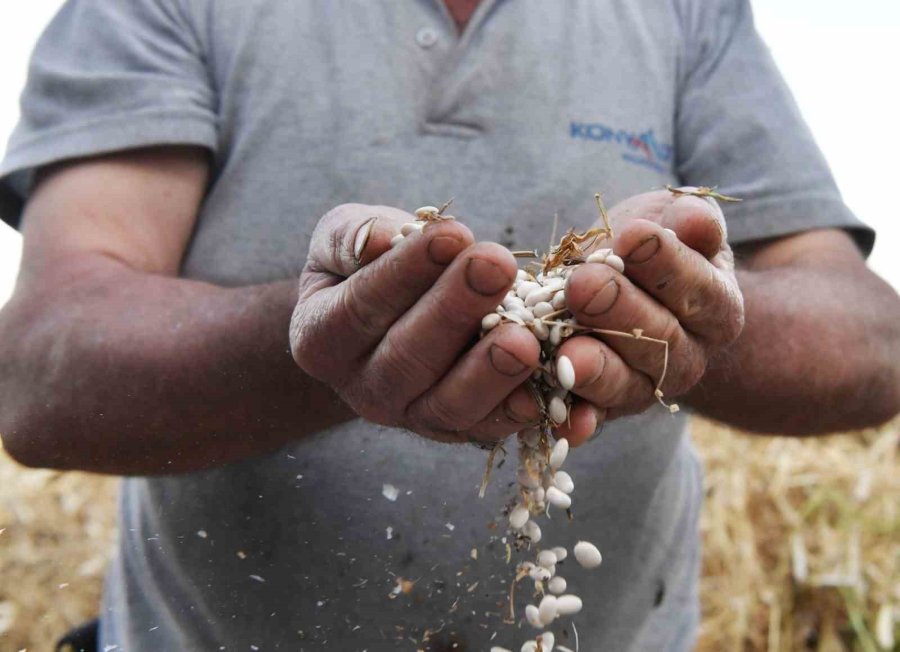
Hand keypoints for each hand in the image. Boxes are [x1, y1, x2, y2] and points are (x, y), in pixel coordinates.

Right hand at [289, 204, 541, 443]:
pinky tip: (546, 388)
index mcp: (320, 338)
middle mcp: (360, 389)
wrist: (391, 314)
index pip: (361, 304)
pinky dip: (517, 411)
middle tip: (496, 265)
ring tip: (525, 336)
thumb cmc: (366, 266)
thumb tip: (381, 240)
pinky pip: (486, 428)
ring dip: (489, 370)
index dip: (406, 271)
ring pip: (448, 403)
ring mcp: (409, 416)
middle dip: (455, 309)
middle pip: (407, 357)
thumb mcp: (343, 240)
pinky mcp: (455, 430)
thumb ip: (353, 236)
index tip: (452, 233)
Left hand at [556, 189, 744, 444]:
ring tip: (568, 355)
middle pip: (659, 341)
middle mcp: (688, 358)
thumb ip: (688, 220)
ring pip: (624, 385)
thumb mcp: (672, 220)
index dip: (667, 263)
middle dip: (619, 310)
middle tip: (585, 284)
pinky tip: (563, 424)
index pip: (697, 289)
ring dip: (595, 371)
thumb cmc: (650, 243)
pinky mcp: (604, 408)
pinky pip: (591, 418)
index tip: (634, 235)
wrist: (621, 284)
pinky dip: (576, 422)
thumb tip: (694, 220)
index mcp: (716, 309)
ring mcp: (644, 388)